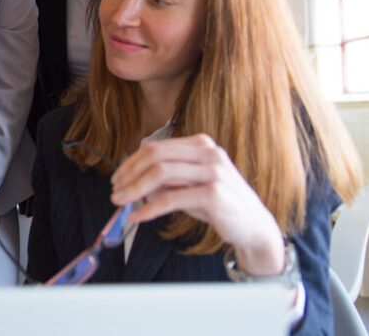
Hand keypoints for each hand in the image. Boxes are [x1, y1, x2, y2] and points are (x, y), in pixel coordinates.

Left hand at [110, 134, 285, 275]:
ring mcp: (213, 171)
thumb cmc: (219, 204)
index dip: (131, 162)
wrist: (253, 225)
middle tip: (115, 191)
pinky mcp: (213, 193)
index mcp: (200, 144)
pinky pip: (171, 198)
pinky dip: (149, 208)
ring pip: (160, 173)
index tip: (117, 178)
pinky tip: (137, 216)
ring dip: (134, 189)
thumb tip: (131, 180)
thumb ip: (164, 180)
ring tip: (121, 202)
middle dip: (129, 174)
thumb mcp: (189, 186)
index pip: (156, 147)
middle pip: (155, 156)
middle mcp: (208, 153)